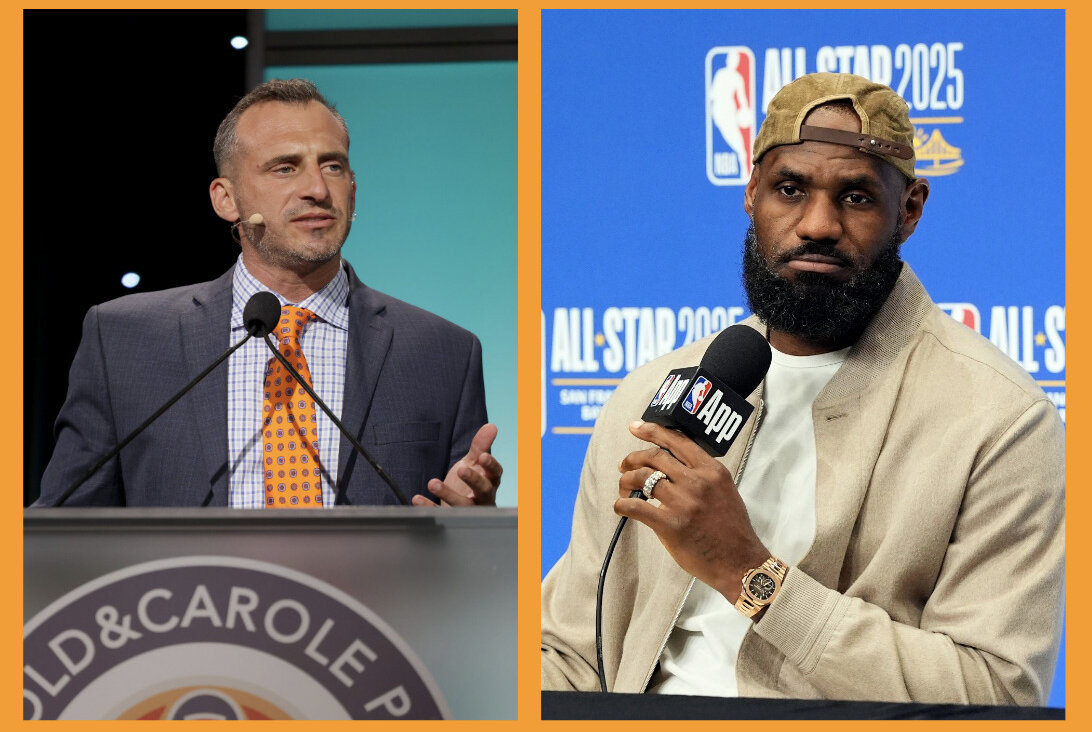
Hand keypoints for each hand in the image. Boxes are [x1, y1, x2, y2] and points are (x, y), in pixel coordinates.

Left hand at [411, 423, 502, 506]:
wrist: (459, 506)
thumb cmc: (469, 482)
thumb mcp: (473, 463)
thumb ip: (481, 446)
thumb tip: (492, 426)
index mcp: (490, 481)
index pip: (495, 473)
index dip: (491, 465)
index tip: (483, 456)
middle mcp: (482, 498)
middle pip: (483, 490)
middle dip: (473, 480)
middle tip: (461, 470)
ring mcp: (467, 510)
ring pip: (462, 505)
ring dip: (448, 494)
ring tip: (432, 482)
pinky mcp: (451, 517)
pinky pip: (441, 513)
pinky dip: (428, 506)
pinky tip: (417, 498)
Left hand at [615, 420, 768, 602]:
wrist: (740, 563)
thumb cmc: (731, 529)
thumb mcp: (724, 490)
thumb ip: (702, 474)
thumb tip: (671, 463)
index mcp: (712, 470)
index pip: (677, 441)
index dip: (652, 431)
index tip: (635, 427)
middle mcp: (697, 481)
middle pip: (654, 456)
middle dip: (633, 458)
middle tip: (624, 465)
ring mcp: (683, 502)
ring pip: (642, 478)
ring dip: (626, 480)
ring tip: (624, 488)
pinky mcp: (671, 525)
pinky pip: (636, 506)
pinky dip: (622, 504)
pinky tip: (620, 506)